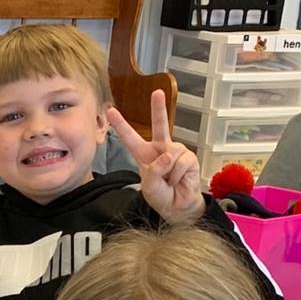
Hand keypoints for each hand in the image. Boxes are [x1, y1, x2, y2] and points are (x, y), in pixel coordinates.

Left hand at [108, 89, 204, 225]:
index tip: (111, 110)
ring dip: (168, 172)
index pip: (130, 138)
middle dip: (158, 108)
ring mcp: (176, 151)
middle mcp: (161, 149)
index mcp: (144, 154)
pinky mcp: (189, 157)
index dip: (121, 124)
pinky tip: (179, 180)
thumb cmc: (161, 196)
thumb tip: (167, 156)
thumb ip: (154, 171)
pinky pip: (181, 162)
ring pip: (170, 154)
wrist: (178, 208)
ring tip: (170, 181)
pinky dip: (177, 175)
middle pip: (159, 125)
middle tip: (157, 92)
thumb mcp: (149, 186)